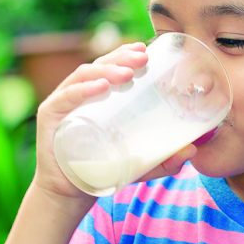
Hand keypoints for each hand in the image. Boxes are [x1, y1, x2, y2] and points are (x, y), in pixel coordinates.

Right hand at [32, 42, 195, 200]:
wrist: (69, 195)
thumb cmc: (101, 171)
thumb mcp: (137, 164)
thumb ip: (163, 159)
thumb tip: (193, 149)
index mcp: (96, 97)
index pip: (110, 67)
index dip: (125, 54)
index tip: (146, 49)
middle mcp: (77, 94)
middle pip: (99, 66)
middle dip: (121, 58)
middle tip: (142, 58)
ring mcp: (62, 104)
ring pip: (84, 76)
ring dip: (106, 70)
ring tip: (126, 73)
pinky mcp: (49, 118)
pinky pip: (66, 98)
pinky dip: (83, 89)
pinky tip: (100, 86)